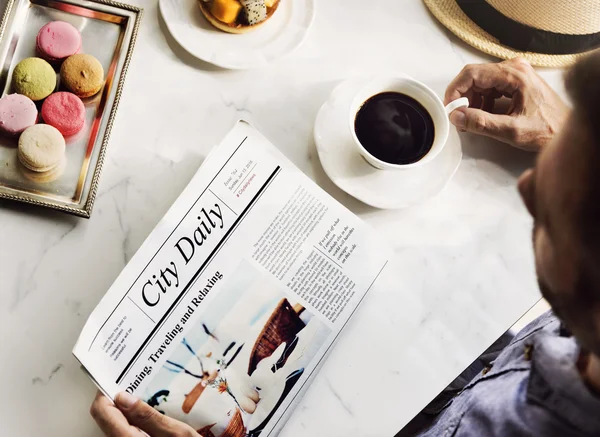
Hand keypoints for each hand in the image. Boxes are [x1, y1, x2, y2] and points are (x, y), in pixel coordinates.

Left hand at [90, 391, 198, 436]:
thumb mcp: (177, 433)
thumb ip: (149, 416)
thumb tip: (124, 397)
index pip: (101, 411)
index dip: (108, 392)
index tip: (121, 380)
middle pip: (106, 418)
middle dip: (119, 401)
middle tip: (137, 388)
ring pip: (113, 426)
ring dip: (126, 412)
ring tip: (146, 403)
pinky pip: (123, 433)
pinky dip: (131, 423)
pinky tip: (148, 420)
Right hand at [445, 58, 568, 151]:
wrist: (565, 131)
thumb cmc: (546, 130)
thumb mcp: (510, 130)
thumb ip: (480, 123)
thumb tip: (456, 116)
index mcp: (514, 75)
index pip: (472, 73)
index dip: (455, 90)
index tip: (449, 108)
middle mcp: (514, 69)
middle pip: (475, 76)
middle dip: (462, 97)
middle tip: (458, 117)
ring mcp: (515, 74)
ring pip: (481, 81)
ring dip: (471, 100)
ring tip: (470, 119)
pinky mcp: (515, 81)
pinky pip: (489, 86)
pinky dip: (481, 100)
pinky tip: (483, 115)